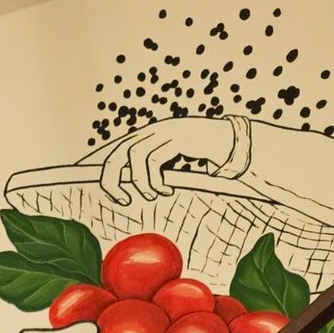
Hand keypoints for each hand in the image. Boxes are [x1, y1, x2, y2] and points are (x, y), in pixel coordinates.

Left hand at [96, 113, 242, 205]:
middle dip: (112, 179)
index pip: (116, 150)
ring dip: (140, 182)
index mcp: (146, 136)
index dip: (104, 169)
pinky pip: (155, 160)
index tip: (105, 191)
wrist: (229, 142)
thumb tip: (135, 189)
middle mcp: (151, 131)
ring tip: (152, 196)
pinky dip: (156, 180)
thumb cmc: (199, 156)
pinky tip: (167, 191)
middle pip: (118, 152)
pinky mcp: (176, 137)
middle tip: (123, 201)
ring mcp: (163, 131)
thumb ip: (154, 170)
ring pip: (134, 155)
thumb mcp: (172, 162)